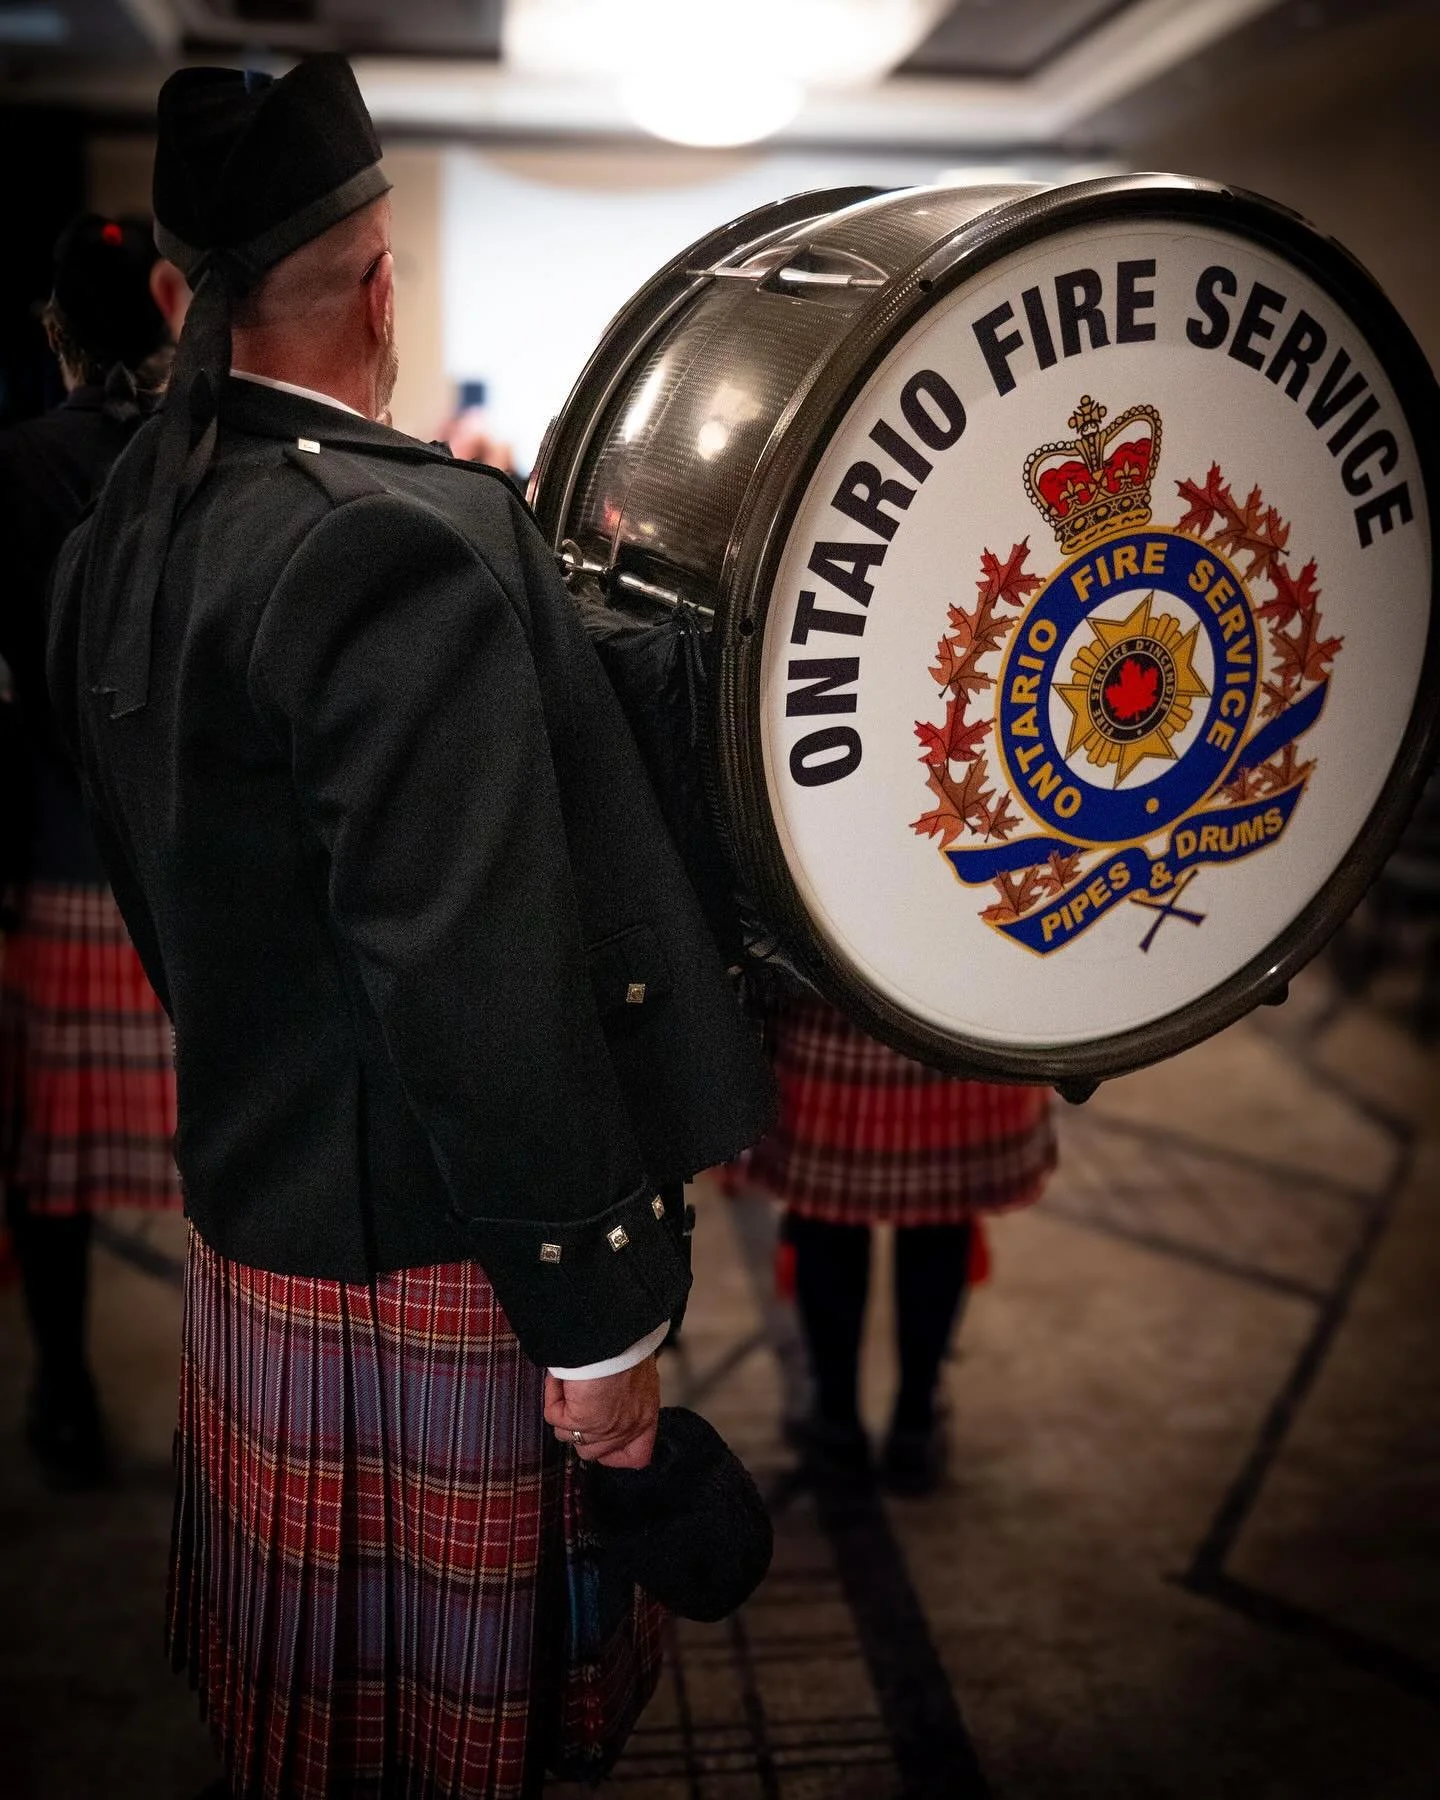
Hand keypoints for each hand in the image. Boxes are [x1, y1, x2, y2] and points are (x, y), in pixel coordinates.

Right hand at [544, 1356, 659, 1468]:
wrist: (613, 1338)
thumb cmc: (626, 1347)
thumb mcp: (636, 1373)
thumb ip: (626, 1394)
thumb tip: (609, 1397)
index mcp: (645, 1416)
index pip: (636, 1457)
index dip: (615, 1454)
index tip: (601, 1440)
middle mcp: (626, 1429)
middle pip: (592, 1452)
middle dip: (578, 1429)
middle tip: (576, 1402)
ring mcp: (602, 1429)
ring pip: (568, 1435)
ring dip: (563, 1409)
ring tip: (570, 1383)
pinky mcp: (581, 1421)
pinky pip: (554, 1416)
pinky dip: (553, 1396)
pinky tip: (561, 1379)